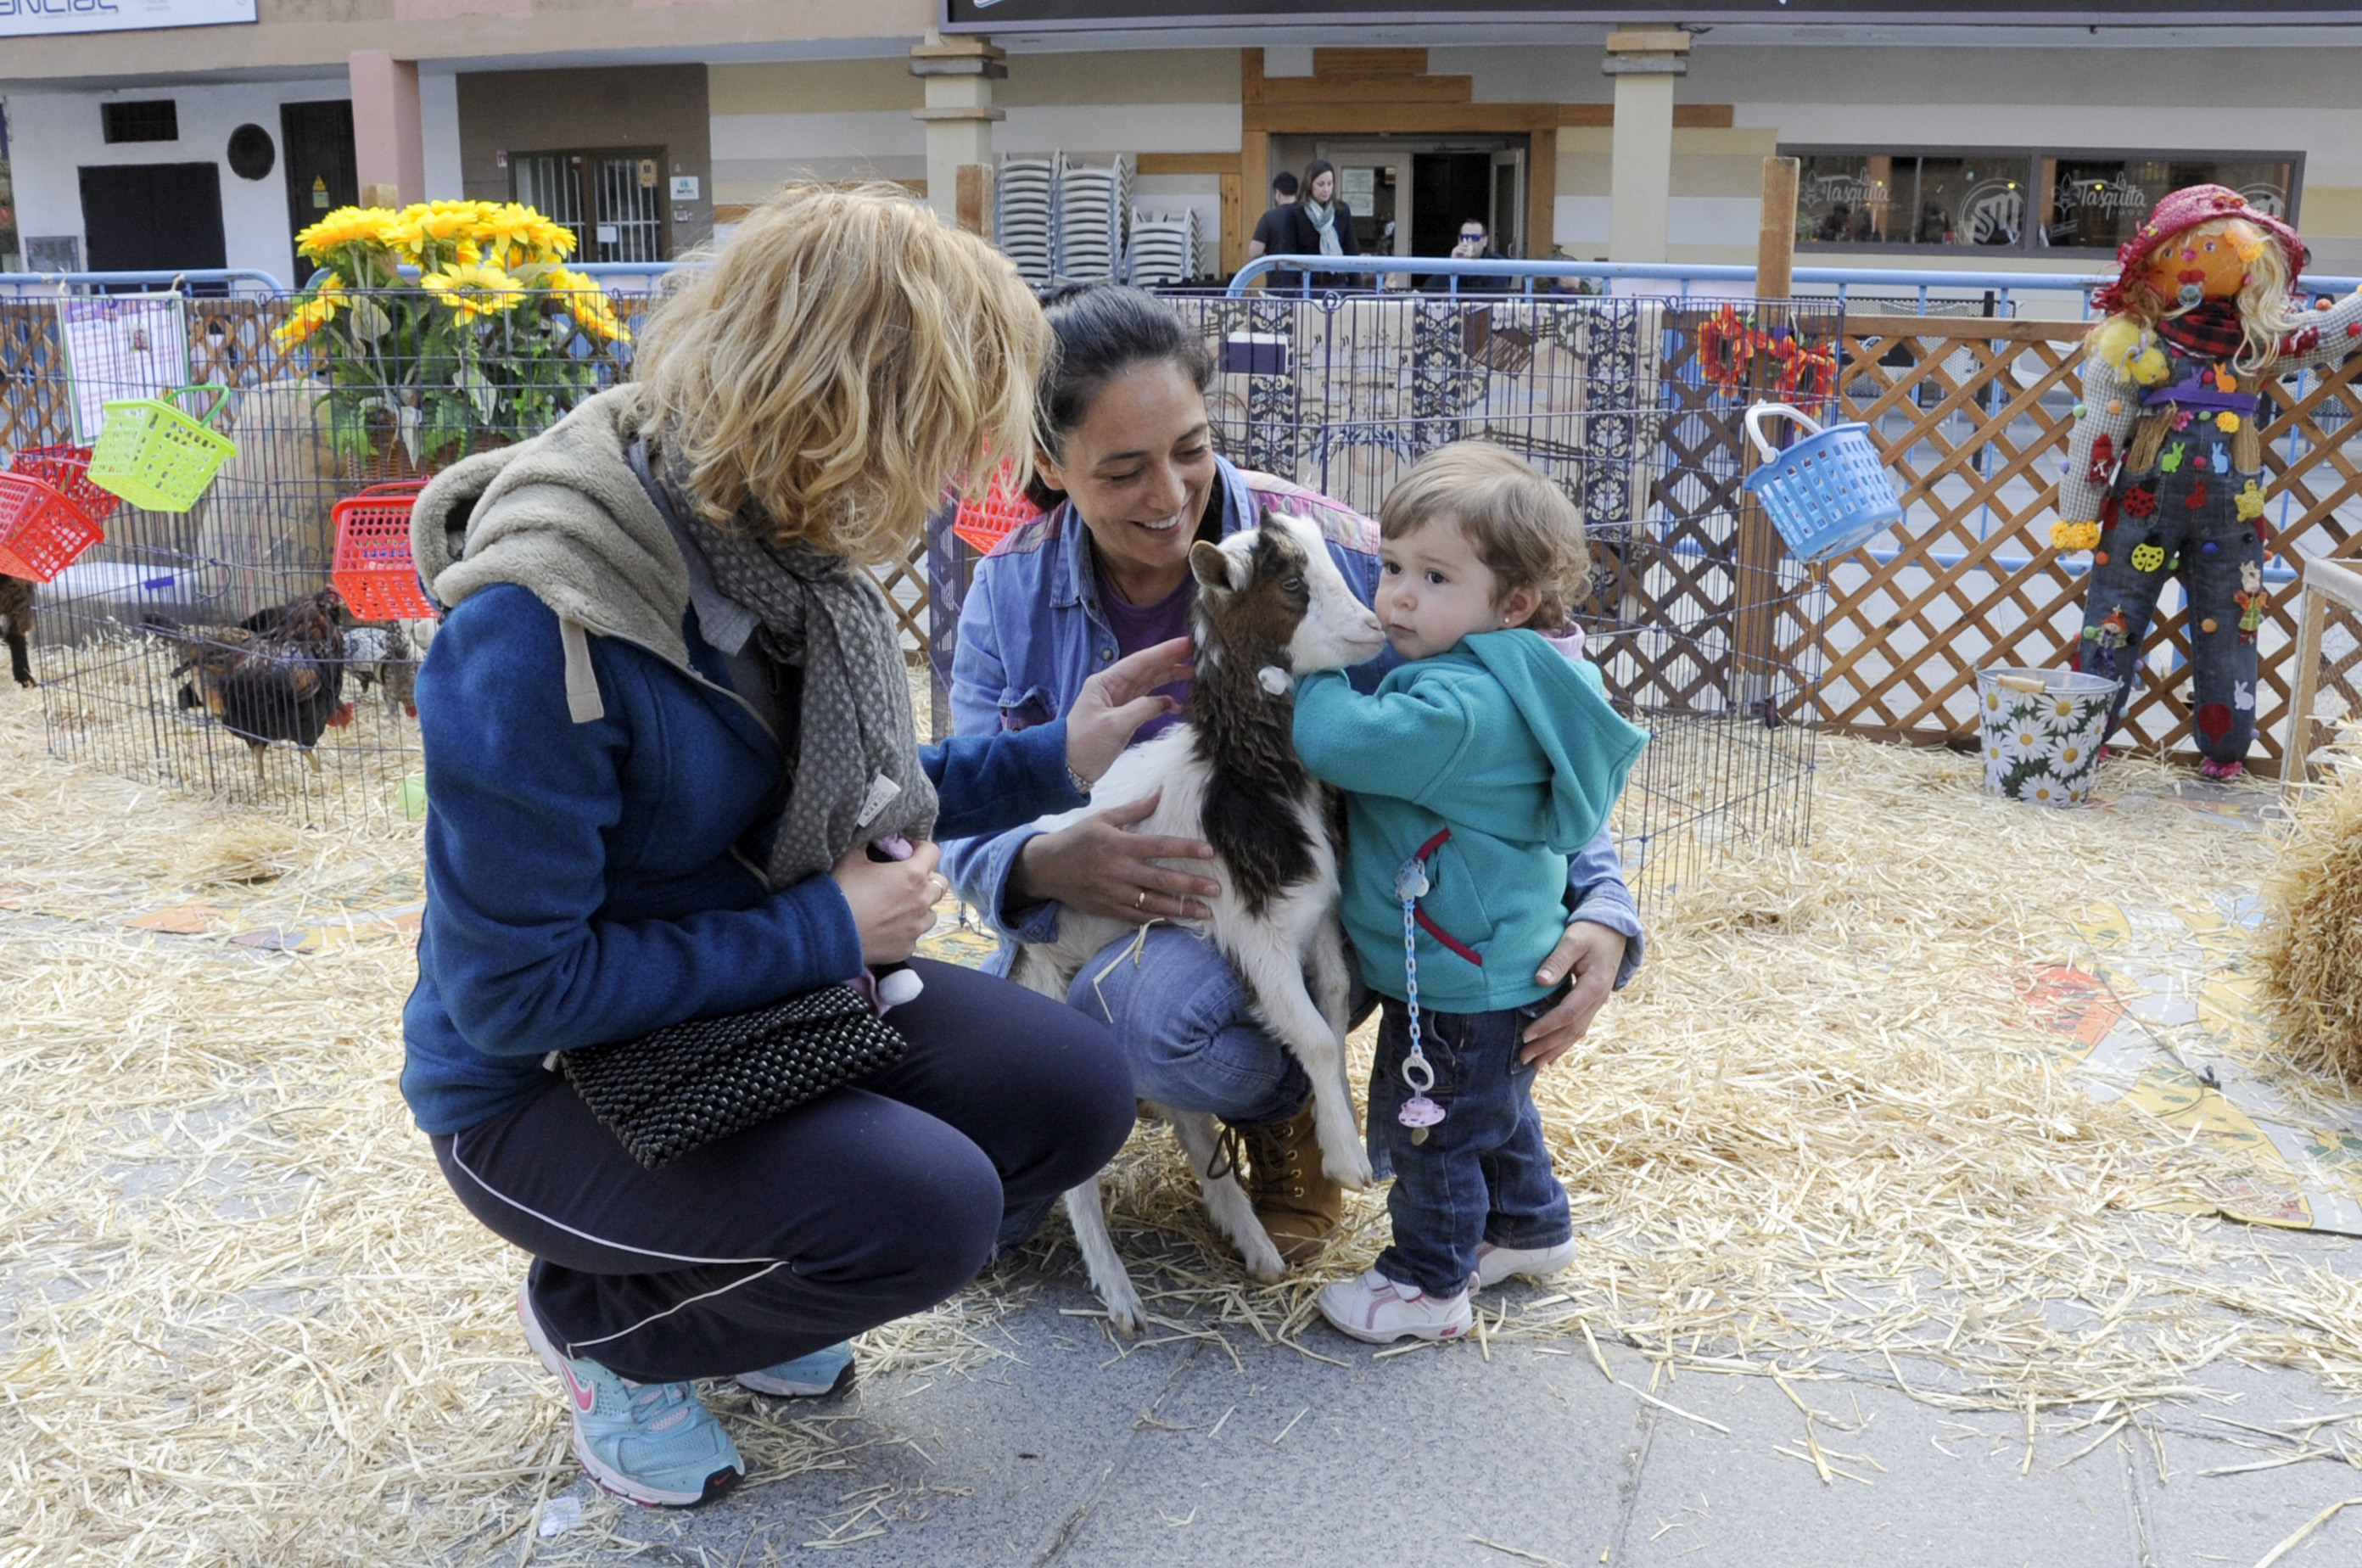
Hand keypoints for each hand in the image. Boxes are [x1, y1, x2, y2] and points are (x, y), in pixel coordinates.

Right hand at [830, 839, 946, 964]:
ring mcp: (916, 927)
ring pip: (931, 913)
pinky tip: (888, 928)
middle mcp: (921, 901)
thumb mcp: (852, 858)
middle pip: (940, 884)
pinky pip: (915, 935)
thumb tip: (876, 839)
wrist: (829, 933)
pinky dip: (906, 930)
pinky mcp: (907, 948)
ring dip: (920, 907)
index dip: (920, 848)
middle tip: (906, 880)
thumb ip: (869, 845)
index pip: (933, 852)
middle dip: (927, 879)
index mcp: (913, 875)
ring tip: (900, 907)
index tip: (907, 852)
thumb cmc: (842, 891)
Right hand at [1010, 789, 1220, 921]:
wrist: (1046, 868)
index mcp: (1120, 846)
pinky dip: (1159, 920)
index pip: (1160, 847)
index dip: (1185, 849)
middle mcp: (1120, 871)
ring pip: (1154, 904)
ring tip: (1205, 912)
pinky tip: (1178, 921)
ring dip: (1182, 909)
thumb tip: (1160, 793)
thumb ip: (1134, 809)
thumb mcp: (1103, 818)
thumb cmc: (1077, 839)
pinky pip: (1138, 917)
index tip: (1209, 852)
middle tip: (1216, 889)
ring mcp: (1115, 894)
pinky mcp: (1109, 909)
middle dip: (1191, 886)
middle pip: (1162, 880)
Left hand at [1065, 636, 1191, 786]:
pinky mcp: (1125, 716)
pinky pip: (1148, 702)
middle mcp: (1113, 687)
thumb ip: (1141, 709)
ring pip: (1150, 683)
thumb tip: (1166, 701)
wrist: (1069, 768)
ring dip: (1170, 678)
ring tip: (1194, 675)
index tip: (1186, 643)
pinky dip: (1163, 702)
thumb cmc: (1084, 744)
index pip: (1139, 661)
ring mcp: (1120, 701)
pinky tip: (1177, 706)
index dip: (1164, 651)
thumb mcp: (1113, 725)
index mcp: (1106, 682)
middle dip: (1171, 661)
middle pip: (1147, 669)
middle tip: (1197, 655)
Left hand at [1519, 919, 1627, 1068]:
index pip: (1568, 1013)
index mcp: (1594, 986)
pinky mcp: (1591, 1003)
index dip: (1547, 1026)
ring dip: (1555, 1049)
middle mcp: (1598, 1000)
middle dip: (1547, 1045)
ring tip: (1535, 1064)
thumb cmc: (1591, 933)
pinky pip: (1579, 1027)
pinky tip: (1553, 1055)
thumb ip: (1557, 960)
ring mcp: (1596, 1004)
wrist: (1614, 931)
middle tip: (1524, 1058)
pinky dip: (1565, 1043)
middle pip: (1572, 1029)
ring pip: (1576, 1033)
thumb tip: (1540, 981)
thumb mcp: (1573, 940)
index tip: (1526, 1036)